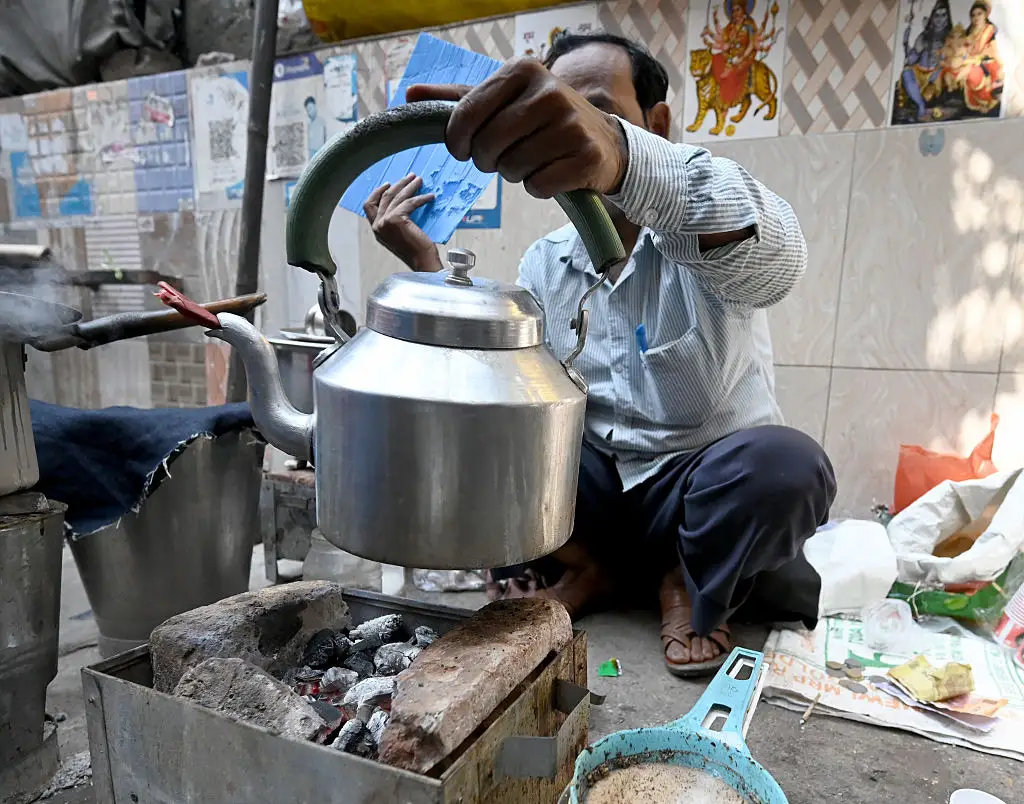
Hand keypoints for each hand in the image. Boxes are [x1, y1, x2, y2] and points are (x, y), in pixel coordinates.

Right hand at [363, 174, 442, 272]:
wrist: (422, 263)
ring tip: (419, 181)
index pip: (369, 206)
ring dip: (409, 186)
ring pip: (395, 196)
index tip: (390, 184)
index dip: (378, 192)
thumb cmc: (416, 252)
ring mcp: (385, 223)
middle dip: (398, 184)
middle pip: (384, 196)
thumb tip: (404, 203)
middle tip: (411, 177)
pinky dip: (421, 198)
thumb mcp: (400, 235)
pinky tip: (430, 197)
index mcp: (377, 230)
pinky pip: (409, 202)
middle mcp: (377, 226)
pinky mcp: (396, 220)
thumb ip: (396, 222)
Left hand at [406, 58, 628, 198]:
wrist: (602, 140)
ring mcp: (571, 124)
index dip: (457, 141)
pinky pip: (538, 186)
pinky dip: (538, 186)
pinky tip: (551, 172)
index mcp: (522, 70)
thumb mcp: (502, 100)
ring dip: (514, 174)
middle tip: (502, 156)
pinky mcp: (585, 157)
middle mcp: (549, 92)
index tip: (464, 148)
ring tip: (531, 160)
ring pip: (512, 169)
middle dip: (488, 160)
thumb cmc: (540, 121)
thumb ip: (457, 99)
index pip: (466, 115)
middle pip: (487, 146)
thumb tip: (410, 93)